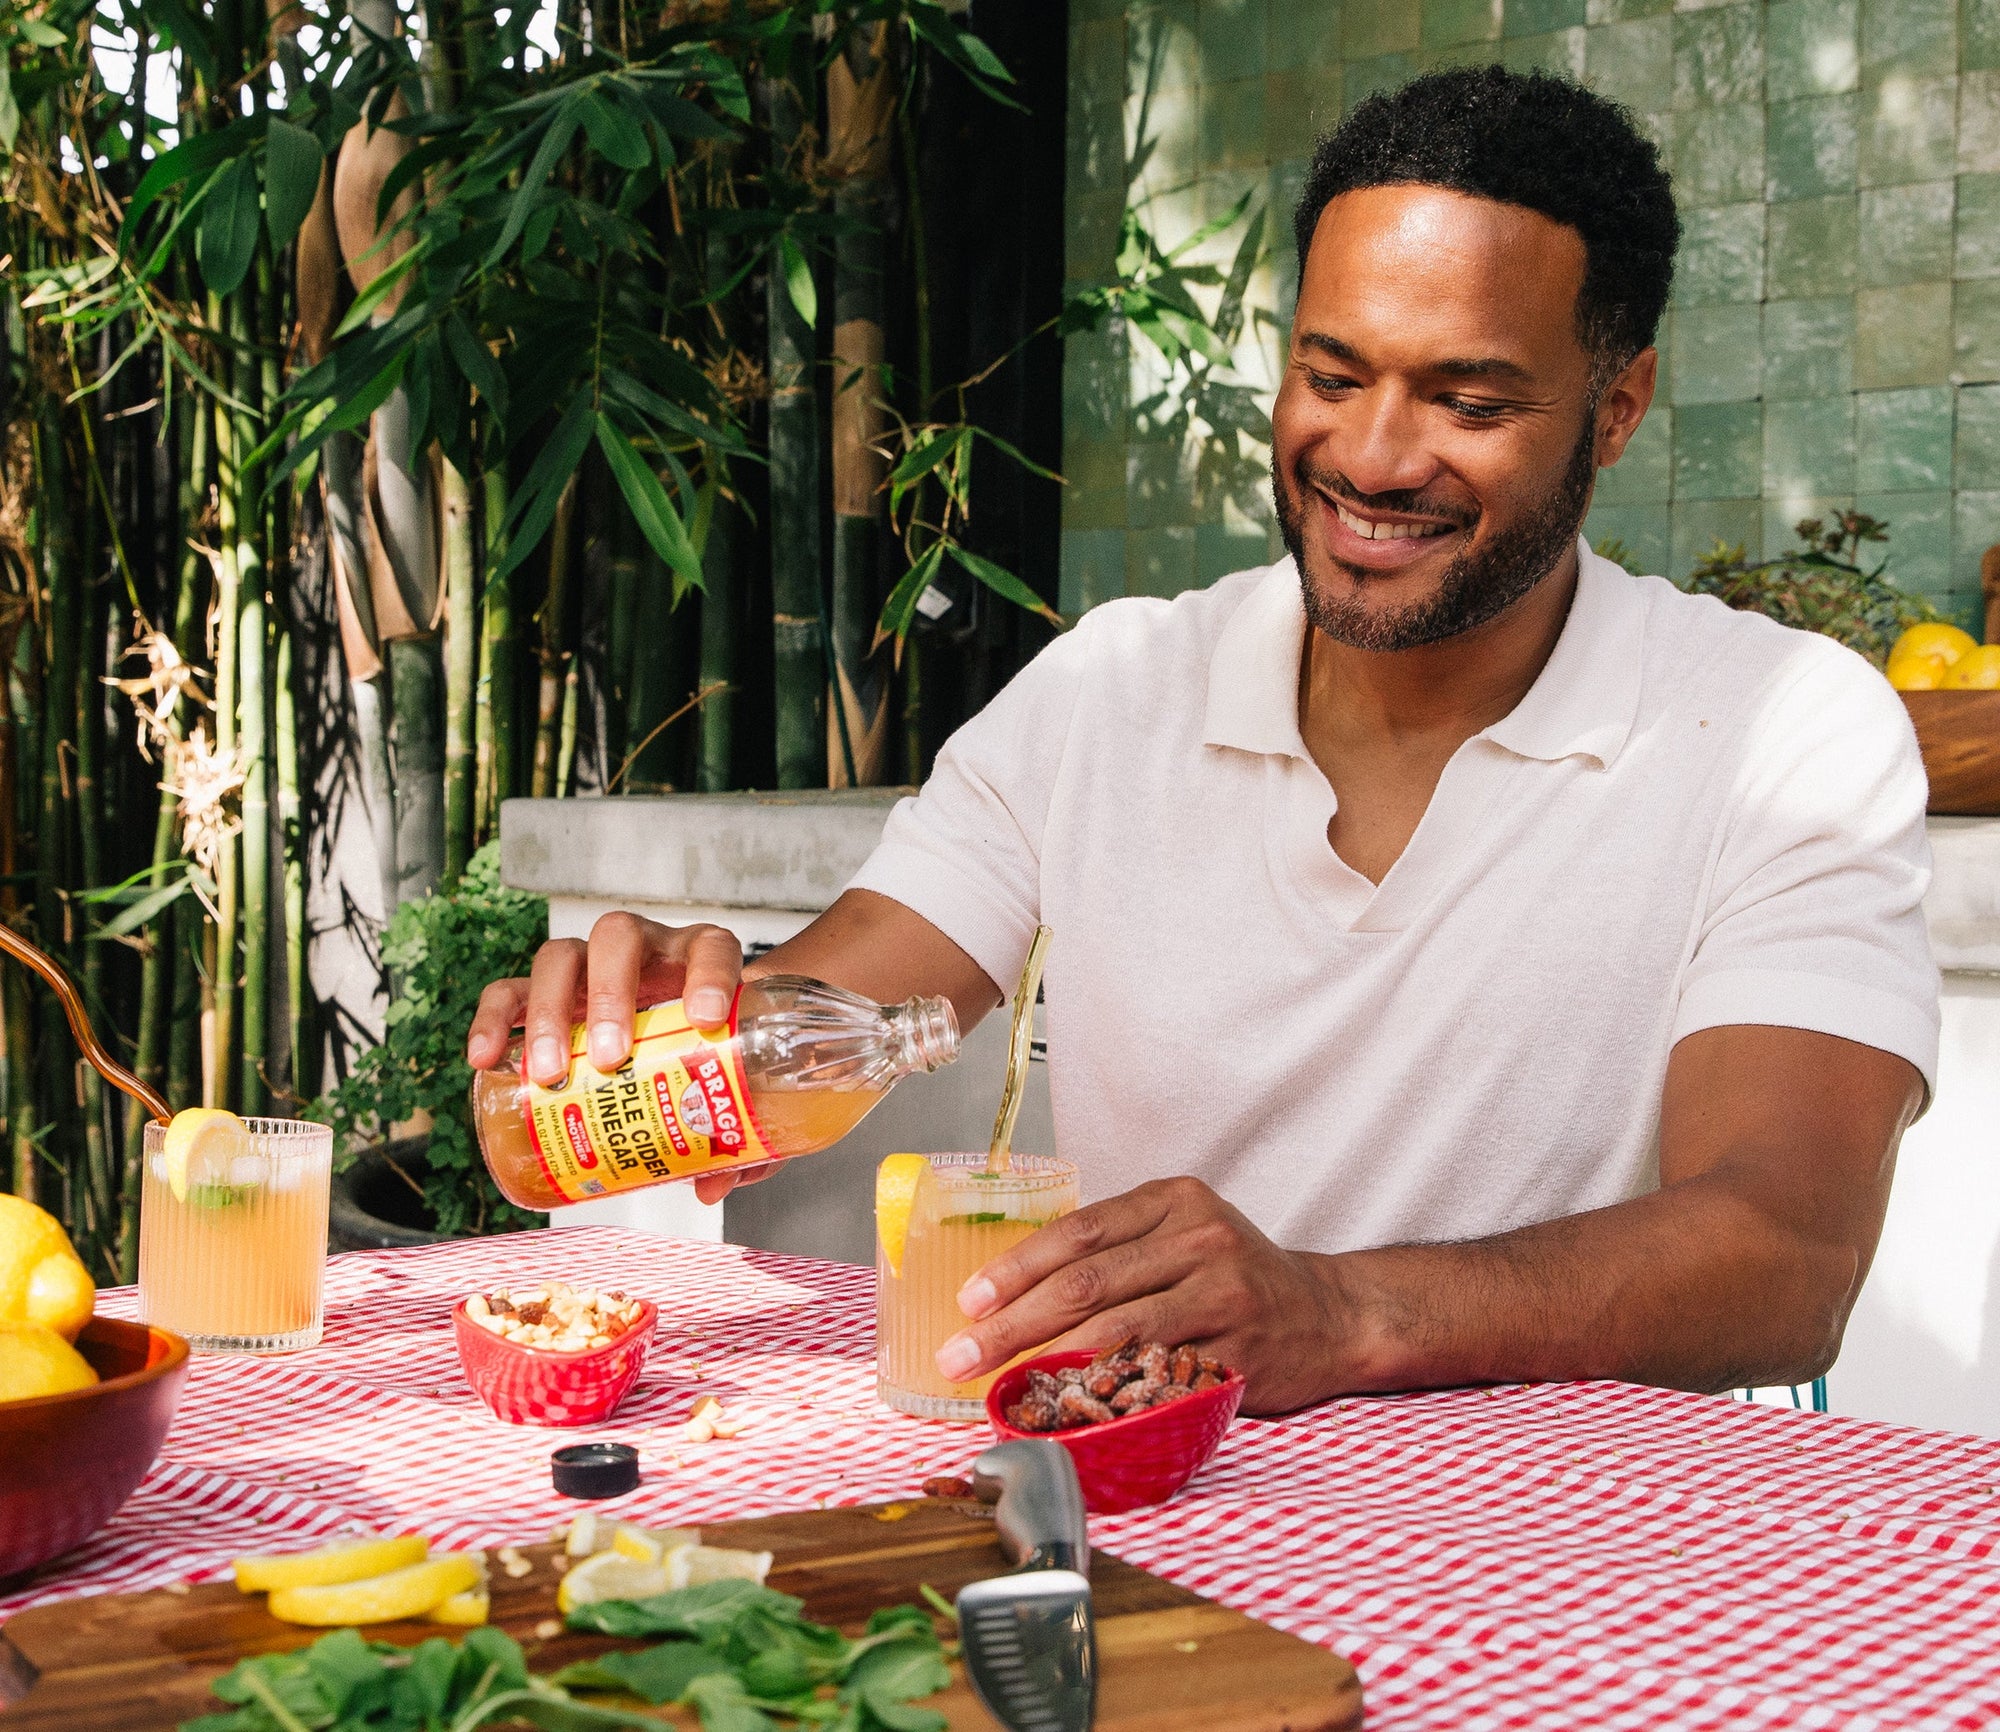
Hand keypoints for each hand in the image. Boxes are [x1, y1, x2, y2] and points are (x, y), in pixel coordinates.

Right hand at [465, 912, 765, 1204]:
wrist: (680, 1033)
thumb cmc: (706, 1054)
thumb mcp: (727, 1085)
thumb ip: (733, 1133)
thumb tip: (712, 1187)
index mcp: (700, 960)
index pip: (710, 947)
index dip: (709, 976)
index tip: (705, 1019)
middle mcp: (643, 951)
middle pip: (618, 938)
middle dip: (610, 995)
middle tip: (611, 1058)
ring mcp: (590, 967)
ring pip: (560, 958)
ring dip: (549, 1013)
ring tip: (549, 1072)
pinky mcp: (547, 993)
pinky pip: (510, 990)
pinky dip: (493, 1020)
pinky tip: (485, 1059)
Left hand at [934, 1177, 1344, 1414]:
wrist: (1329, 1315)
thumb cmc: (1233, 1278)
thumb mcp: (1181, 1237)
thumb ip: (1116, 1251)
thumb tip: (1014, 1290)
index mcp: (1173, 1200)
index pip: (1078, 1230)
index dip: (1017, 1267)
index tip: (970, 1302)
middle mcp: (1199, 1236)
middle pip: (1085, 1281)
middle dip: (1012, 1322)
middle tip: (962, 1354)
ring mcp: (1221, 1290)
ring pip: (1114, 1327)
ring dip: (1044, 1360)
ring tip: (996, 1384)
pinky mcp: (1237, 1346)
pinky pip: (1154, 1369)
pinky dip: (1102, 1388)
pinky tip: (1063, 1404)